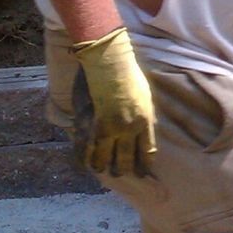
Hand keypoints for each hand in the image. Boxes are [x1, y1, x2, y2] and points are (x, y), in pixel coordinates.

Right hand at [71, 27, 156, 175]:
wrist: (107, 60)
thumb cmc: (127, 72)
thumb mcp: (145, 95)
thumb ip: (146, 114)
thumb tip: (150, 126)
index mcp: (144, 122)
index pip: (147, 152)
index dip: (144, 165)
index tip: (142, 173)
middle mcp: (127, 130)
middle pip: (125, 159)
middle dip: (123, 169)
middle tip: (120, 173)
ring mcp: (106, 129)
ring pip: (103, 158)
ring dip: (102, 166)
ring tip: (102, 169)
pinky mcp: (87, 125)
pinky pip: (83, 149)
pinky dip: (82, 160)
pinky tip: (83, 166)